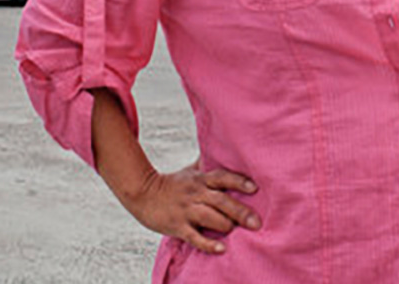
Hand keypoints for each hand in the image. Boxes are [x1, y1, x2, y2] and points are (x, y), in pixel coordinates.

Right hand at [122, 160, 261, 254]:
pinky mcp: (177, 226)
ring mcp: (186, 210)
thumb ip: (207, 164)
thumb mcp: (190, 171)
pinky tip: (221, 249)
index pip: (222, 177)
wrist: (142, 194)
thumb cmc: (172, 183)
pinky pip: (194, 237)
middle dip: (240, 211)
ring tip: (236, 231)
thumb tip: (225, 150)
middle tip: (256, 222)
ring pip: (209, 217)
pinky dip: (208, 244)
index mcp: (200, 180)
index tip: (254, 188)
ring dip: (225, 224)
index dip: (238, 182)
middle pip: (220, 200)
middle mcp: (195, 193)